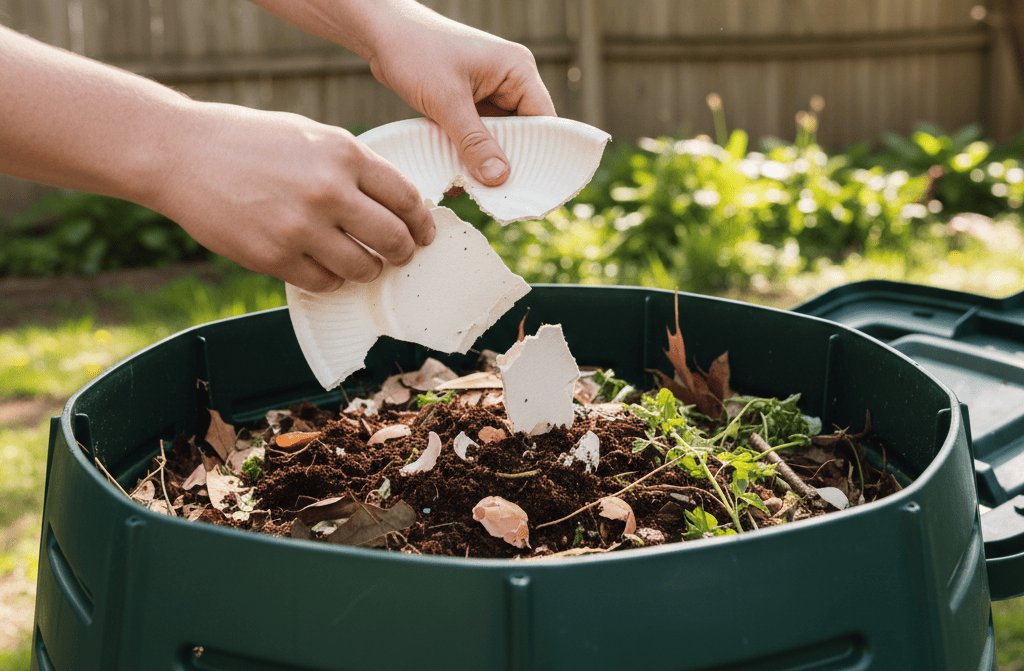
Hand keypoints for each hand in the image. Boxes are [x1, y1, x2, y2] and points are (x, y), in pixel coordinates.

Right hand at [154, 102, 434, 291]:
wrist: (181, 153)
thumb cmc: (250, 141)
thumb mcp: (312, 136)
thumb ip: (354, 167)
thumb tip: (396, 204)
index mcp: (344, 153)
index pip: (407, 198)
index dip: (421, 222)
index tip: (423, 232)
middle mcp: (329, 190)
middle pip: (394, 239)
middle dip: (404, 252)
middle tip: (400, 255)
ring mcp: (301, 227)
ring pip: (363, 268)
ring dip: (368, 269)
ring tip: (362, 262)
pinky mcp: (274, 257)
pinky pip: (324, 282)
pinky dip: (331, 279)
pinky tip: (325, 267)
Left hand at [364, 5, 556, 185]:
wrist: (381, 34)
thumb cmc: (416, 50)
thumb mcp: (447, 100)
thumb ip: (474, 141)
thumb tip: (499, 178)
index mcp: (517, 71)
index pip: (544, 121)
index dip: (541, 155)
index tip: (532, 188)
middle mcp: (509, 82)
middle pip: (523, 134)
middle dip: (509, 163)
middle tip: (500, 197)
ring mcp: (489, 94)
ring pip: (498, 140)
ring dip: (486, 162)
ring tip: (478, 189)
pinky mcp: (469, 104)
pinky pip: (478, 137)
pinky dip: (470, 155)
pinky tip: (460, 175)